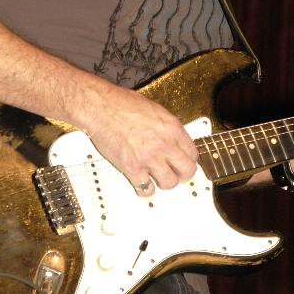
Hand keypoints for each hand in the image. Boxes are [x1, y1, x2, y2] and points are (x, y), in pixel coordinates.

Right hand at [82, 87, 197, 196]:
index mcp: (172, 128)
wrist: (100, 107)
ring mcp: (149, 158)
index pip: (193, 153)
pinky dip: (143, 188)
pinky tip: (140, 181)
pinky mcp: (132, 168)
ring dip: (163, 182)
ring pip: (169, 183)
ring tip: (156, 177)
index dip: (188, 160)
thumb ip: (166, 127)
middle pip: (187, 171)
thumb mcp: (154, 109)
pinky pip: (146, 189)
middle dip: (182, 174)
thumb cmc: (121, 103)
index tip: (183, 162)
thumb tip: (172, 139)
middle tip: (175, 174)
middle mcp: (164, 144)